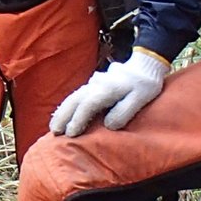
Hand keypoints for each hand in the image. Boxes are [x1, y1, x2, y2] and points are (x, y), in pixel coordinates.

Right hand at [49, 50, 169, 137]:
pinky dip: (67, 105)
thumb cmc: (145, 84)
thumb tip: (108, 125)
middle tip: (54, 132)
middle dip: (63, 117)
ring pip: (73, 97)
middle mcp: (96, 85)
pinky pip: (76, 95)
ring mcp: (93, 83)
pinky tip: (63, 113)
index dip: (77, 120)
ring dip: (62, 111)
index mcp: (106, 89)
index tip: (70, 135)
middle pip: (74, 101)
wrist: (146, 64)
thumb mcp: (140, 99)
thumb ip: (123, 112)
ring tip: (53, 126)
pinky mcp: (94, 83)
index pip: (87, 106)